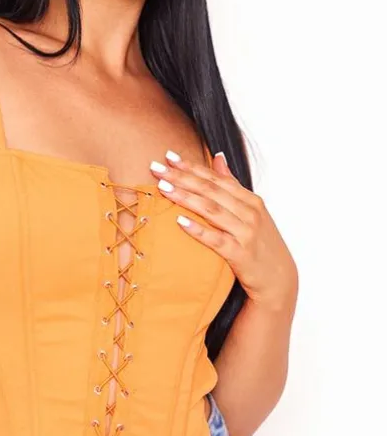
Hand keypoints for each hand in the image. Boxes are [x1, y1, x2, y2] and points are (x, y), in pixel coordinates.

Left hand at [149, 148, 297, 308]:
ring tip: (163, 188)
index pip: (215, 178)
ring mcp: (246, 232)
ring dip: (185, 197)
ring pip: (211, 210)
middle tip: (157, 169)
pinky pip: (216, 240)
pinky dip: (198, 229)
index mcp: (250, 199)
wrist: (278, 278)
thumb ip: (232, 184)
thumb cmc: (261, 243)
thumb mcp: (251, 210)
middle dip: (181, 177)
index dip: (191, 167)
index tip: (169, 157)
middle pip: (210, 190)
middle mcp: (249, 212)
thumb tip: (218, 157)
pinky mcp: (240, 254)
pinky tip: (179, 222)